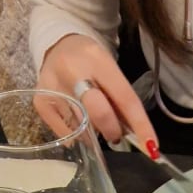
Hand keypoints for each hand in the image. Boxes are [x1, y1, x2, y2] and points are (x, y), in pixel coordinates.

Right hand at [37, 33, 156, 147]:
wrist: (57, 45)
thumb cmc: (90, 62)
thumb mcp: (110, 71)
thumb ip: (120, 100)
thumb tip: (136, 135)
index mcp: (96, 59)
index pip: (124, 97)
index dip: (140, 125)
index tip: (152, 147)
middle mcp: (71, 70)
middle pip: (98, 113)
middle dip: (112, 130)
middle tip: (116, 136)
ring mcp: (52, 87)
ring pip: (82, 126)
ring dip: (94, 132)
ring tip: (94, 122)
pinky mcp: (40, 102)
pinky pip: (65, 132)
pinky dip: (78, 136)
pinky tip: (80, 126)